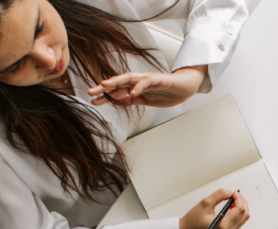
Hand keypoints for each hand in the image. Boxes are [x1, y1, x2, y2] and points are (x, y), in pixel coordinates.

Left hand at [88, 66, 205, 107]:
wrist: (187, 87)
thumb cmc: (168, 93)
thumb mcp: (147, 100)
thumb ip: (133, 100)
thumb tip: (118, 101)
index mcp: (136, 88)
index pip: (117, 91)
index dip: (104, 96)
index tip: (93, 101)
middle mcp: (139, 81)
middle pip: (118, 82)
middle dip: (104, 87)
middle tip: (91, 92)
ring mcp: (148, 79)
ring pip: (128, 78)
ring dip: (115, 81)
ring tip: (104, 86)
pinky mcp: (159, 79)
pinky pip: (146, 81)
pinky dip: (138, 86)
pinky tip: (131, 92)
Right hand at [180, 189, 249, 228]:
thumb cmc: (192, 222)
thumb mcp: (205, 203)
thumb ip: (219, 195)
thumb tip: (230, 192)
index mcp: (223, 226)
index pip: (240, 210)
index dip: (239, 199)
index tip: (234, 193)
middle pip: (245, 215)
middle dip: (242, 202)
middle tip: (235, 195)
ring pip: (242, 220)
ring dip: (241, 208)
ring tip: (233, 201)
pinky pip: (237, 224)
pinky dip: (237, 214)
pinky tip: (230, 208)